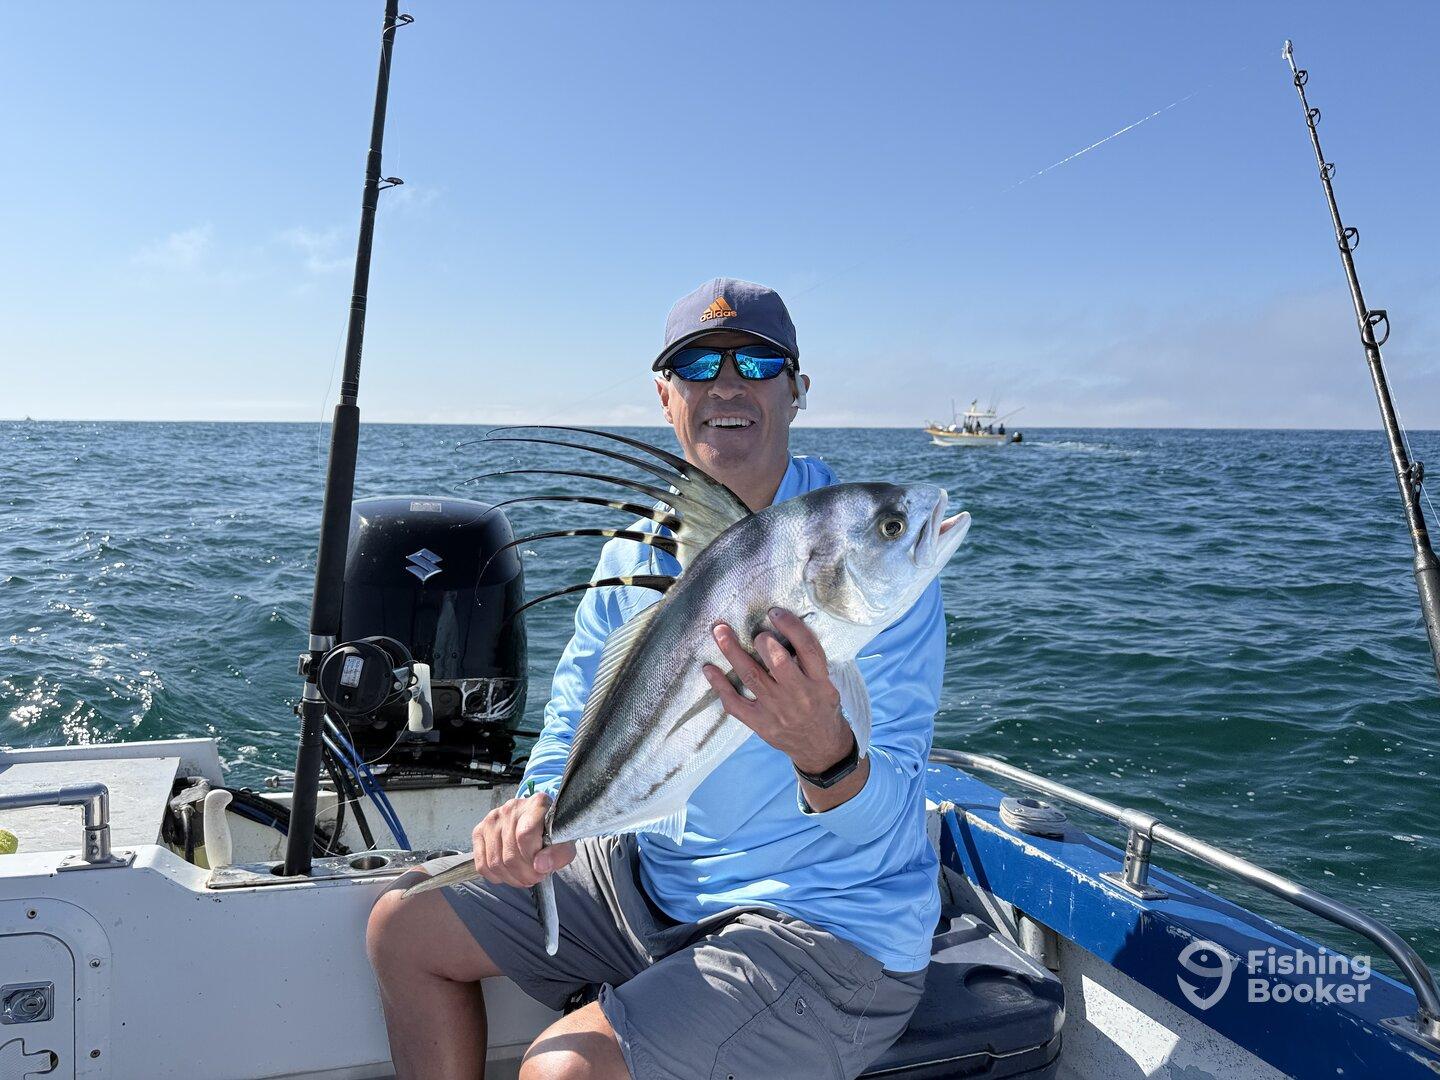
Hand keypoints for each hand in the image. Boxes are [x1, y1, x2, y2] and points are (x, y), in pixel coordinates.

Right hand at [470, 792, 575, 887]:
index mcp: (536, 804)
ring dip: (512, 878)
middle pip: (510, 855)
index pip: (525, 836)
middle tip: (535, 877)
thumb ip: (559, 854)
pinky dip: (496, 877)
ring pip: (495, 862)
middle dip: (524, 875)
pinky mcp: (479, 831)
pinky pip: (482, 865)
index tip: (543, 869)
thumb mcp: (565, 843)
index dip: (533, 859)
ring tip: (524, 876)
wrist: (539, 823)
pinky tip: (509, 874)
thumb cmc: (552, 834)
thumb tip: (540, 866)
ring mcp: (492, 818)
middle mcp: (511, 808)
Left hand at [702, 607, 854, 774]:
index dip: (791, 627)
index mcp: (819, 682)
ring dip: (733, 652)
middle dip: (763, 642)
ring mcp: (777, 711)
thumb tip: (783, 627)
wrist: (820, 748)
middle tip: (754, 631)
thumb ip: (810, 662)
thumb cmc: (821, 707)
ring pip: (751, 676)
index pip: (808, 649)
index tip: (775, 612)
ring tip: (720, 631)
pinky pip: (735, 703)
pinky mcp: (760, 724)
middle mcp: (798, 695)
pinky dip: (719, 685)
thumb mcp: (827, 684)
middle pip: (778, 662)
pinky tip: (709, 668)